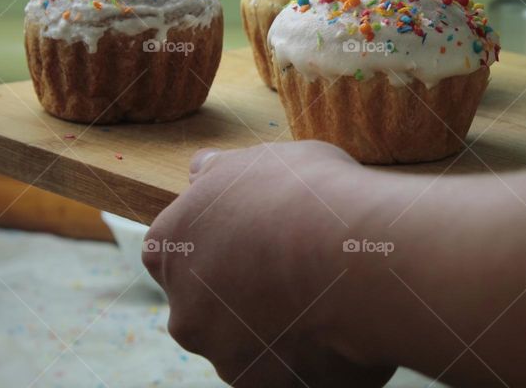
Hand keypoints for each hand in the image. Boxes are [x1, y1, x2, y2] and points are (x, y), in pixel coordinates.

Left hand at [143, 140, 395, 387]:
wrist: (355, 257)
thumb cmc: (307, 194)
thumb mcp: (260, 160)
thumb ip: (222, 173)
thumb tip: (201, 170)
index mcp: (170, 247)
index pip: (176, 252)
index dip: (219, 242)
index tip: (257, 235)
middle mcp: (183, 309)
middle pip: (209, 304)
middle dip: (245, 291)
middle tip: (297, 267)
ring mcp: (222, 354)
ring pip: (247, 342)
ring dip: (277, 326)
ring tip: (329, 295)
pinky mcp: (262, 387)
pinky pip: (282, 373)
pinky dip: (305, 358)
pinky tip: (340, 328)